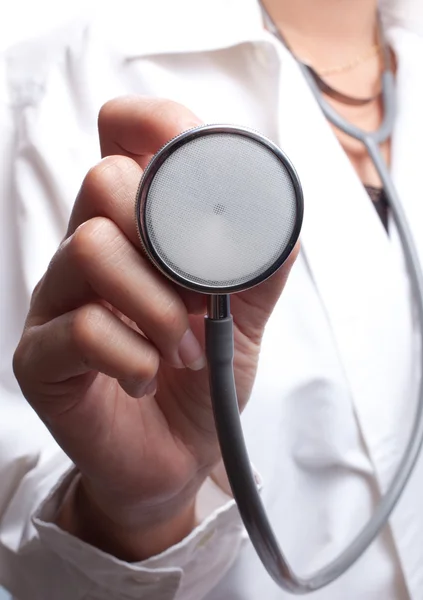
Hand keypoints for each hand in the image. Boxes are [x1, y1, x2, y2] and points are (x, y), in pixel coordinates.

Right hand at [13, 96, 297, 559]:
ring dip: (157, 305)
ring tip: (180, 349)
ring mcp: (56, 302)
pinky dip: (135, 357)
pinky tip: (146, 377)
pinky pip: (83, 329)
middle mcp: (86, 252)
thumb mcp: (244, 317)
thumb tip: (274, 214)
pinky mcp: (40, 358)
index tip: (199, 173)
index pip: (119, 137)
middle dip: (168, 242)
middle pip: (103, 181)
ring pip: (90, 248)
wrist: (175, 455)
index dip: (156, 128)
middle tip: (198, 299)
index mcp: (133, 230)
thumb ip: (257, 265)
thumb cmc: (202, 379)